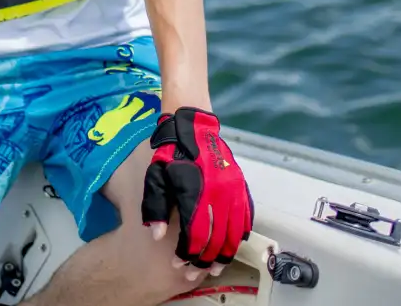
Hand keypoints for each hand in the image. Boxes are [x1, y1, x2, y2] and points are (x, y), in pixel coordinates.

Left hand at [141, 107, 252, 268]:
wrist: (192, 127)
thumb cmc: (172, 153)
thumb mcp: (156, 176)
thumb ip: (155, 206)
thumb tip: (156, 236)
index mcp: (196, 192)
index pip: (194, 234)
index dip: (187, 253)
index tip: (179, 263)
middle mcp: (218, 194)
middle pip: (216, 238)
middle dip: (205, 260)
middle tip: (195, 273)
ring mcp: (233, 190)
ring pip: (233, 232)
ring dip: (224, 253)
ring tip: (216, 267)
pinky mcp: (240, 185)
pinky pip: (245, 216)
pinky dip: (239, 234)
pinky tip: (232, 244)